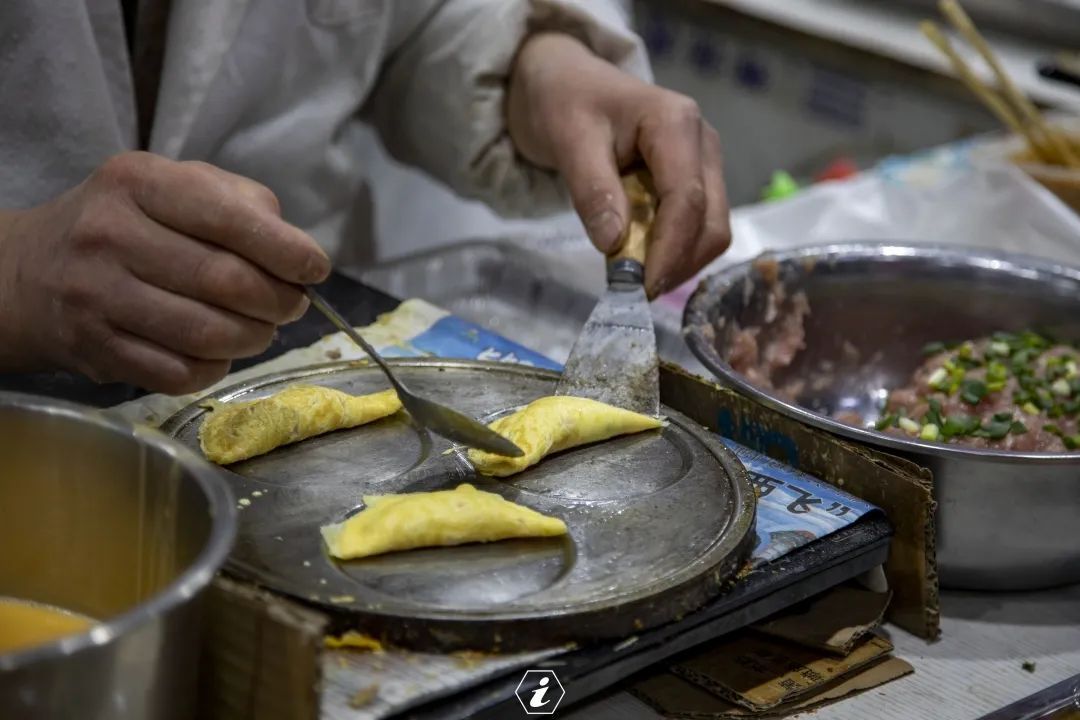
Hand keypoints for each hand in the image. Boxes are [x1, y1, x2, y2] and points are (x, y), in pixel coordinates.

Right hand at [0, 152, 330, 393]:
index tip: (315, 269)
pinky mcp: (96, 350)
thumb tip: (297, 252)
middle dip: (278, 301)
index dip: (287, 251)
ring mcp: (98, 296)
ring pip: (208, 335)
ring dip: (253, 339)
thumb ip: (241, 205)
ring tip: (260, 329)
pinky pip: (180, 374)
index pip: (230, 219)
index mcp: (139, 182)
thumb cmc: (127, 224)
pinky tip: (217, 352)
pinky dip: (215, 369)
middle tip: (291, 305)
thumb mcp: (174, 187)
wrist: (31, 273)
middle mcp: (110, 235)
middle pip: (227, 283)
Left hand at [508, 33, 730, 296]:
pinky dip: (673, 252)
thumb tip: (615, 245)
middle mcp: (702, 143)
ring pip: (711, 231)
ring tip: (632, 274)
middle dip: (678, 263)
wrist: (565, 82)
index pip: (687, 200)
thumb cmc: (566, 102)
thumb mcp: (568, 140)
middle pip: (712, 223)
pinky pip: (696, 229)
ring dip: (678, 262)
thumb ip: (593, 190)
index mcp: (676, 124)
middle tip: (633, 289)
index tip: (640, 288)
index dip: (669, 251)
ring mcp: (703, 164)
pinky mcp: (694, 182)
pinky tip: (640, 258)